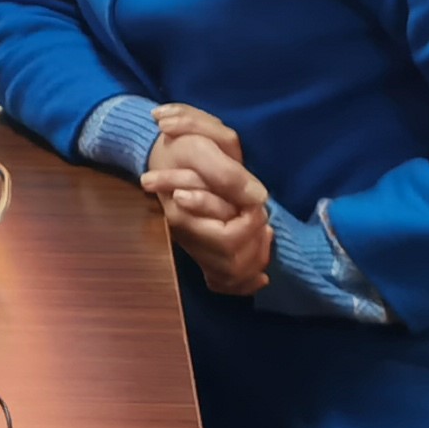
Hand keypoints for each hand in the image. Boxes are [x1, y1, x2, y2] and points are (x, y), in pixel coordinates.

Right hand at [141, 102, 269, 298]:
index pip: (228, 237)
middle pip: (233, 261)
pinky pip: (223, 284)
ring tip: (264, 233)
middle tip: (260, 214)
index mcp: (184, 213)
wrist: (164, 154)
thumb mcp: (202, 143)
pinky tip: (260, 274)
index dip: (251, 218)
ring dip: (257, 257)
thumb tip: (257, 198)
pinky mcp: (201, 253)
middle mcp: (187, 237)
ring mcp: (193, 247)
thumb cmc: (183, 146)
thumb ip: (226, 172)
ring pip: (232, 276)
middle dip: (257, 238)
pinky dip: (246, 283)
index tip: (254, 196)